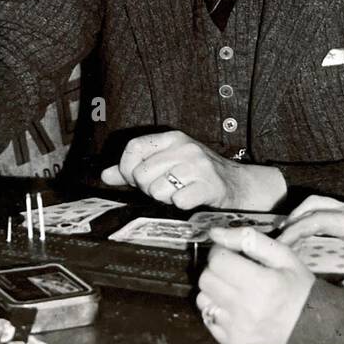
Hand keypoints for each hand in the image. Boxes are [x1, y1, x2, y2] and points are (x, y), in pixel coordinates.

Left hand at [101, 131, 283, 210]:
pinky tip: (189, 200)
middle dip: (146, 188)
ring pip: (157, 190)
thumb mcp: (168, 161)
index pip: (133, 148)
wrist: (238, 185)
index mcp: (172, 138)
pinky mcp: (208, 186)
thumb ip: (135, 168)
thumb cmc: (198, 174)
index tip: (134, 180)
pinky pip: (178, 201)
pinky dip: (180, 205)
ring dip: (164, 199)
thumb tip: (105, 175)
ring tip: (177, 193)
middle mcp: (185, 148)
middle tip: (162, 189)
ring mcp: (198, 166)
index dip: (127, 168)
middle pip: (142, 173)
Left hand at [197, 227, 313, 343]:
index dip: (221, 251)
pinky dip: (217, 309)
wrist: (309, 329)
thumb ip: (249, 239)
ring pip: (202, 299)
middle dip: (216, 269)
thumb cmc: (297, 287)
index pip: (217, 260)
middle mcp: (244, 308)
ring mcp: (236, 328)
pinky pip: (208, 319)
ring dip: (214, 289)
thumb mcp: (283, 255)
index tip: (230, 252)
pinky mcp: (232, 342)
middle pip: (206, 279)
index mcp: (260, 283)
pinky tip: (233, 307)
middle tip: (232, 270)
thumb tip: (215, 232)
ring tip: (232, 289)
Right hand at [280, 196, 343, 292]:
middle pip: (315, 204)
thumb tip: (331, 295)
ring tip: (286, 235)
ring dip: (300, 215)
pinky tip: (305, 234)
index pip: (320, 219)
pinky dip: (310, 217)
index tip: (283, 244)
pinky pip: (326, 208)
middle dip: (292, 220)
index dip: (297, 230)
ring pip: (319, 203)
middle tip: (278, 240)